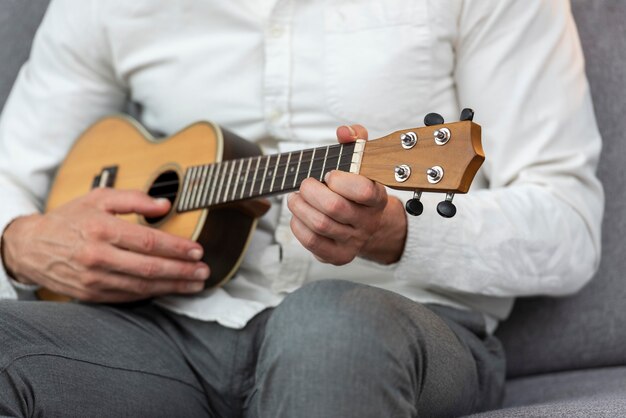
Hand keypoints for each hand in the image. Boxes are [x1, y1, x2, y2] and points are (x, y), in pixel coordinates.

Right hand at [1, 188, 209, 301]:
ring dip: (173, 286)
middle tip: (204, 270)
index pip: (148, 241)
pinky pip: (129, 297)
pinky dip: (153, 294)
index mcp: (101, 229)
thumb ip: (134, 199)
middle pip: (150, 268)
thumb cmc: (70, 219)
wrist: (31, 247)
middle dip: (182, 271)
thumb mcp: (99, 198)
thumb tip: (165, 205)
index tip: (198, 249)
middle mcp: (97, 256)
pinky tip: (171, 289)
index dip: (177, 247)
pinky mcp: (92, 295)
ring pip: (143, 287)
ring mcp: (94, 279)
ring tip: (195, 282)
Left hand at [287, 125, 407, 264]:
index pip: (364, 191)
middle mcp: (368, 222)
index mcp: (377, 198)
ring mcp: (353, 241)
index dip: (341, 180)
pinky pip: (312, 242)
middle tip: (305, 184)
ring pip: (320, 225)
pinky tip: (299, 215)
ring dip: (299, 207)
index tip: (329, 174)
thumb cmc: (358, 187)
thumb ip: (355, 139)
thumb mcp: (362, 161)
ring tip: (296, 198)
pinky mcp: (338, 255)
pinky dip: (298, 226)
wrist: (368, 225)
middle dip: (311, 191)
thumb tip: (344, 131)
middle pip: (334, 208)